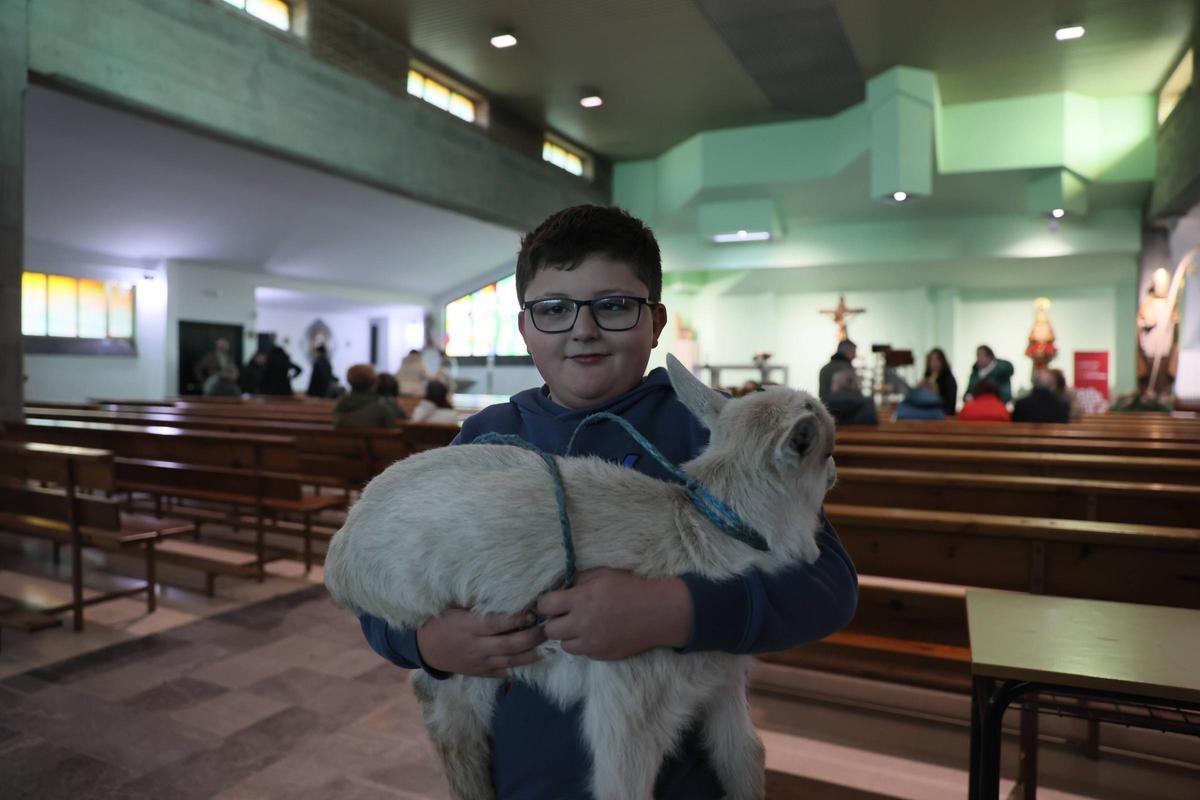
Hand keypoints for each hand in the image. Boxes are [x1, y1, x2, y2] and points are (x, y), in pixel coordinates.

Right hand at [416, 608, 545, 677]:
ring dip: (531, 653)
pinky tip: (534, 659)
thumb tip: (502, 589)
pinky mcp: (481, 673)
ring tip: (548, 645)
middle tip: (548, 628)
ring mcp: (480, 662)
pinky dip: (519, 667)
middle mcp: (476, 646)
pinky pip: (504, 671)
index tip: (534, 611)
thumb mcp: (455, 607)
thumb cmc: (442, 621)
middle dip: (531, 637)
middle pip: (509, 644)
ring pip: (510, 660)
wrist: (425, 649)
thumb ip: (477, 602)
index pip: (497, 623)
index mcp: (469, 626)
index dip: (517, 619)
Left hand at [535, 569, 693, 659]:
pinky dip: (585, 645)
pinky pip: (583, 653)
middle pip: (549, 630)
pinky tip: (596, 634)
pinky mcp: (602, 655)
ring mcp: (592, 643)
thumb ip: (579, 579)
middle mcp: (582, 624)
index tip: (551, 602)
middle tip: (565, 615)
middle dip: (554, 621)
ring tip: (580, 625)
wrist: (659, 612)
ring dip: (568, 636)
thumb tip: (560, 586)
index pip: (544, 606)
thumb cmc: (631, 588)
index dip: (545, 603)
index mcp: (581, 600)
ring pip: (563, 646)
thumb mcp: (603, 574)